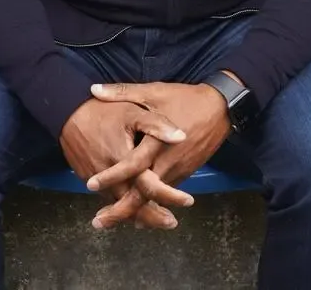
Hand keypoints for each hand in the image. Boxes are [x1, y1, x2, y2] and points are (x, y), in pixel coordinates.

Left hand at [84, 81, 232, 229]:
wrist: (219, 108)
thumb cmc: (184, 98)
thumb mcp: (153, 92)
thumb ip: (122, 92)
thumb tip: (94, 90)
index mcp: (156, 141)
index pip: (131, 165)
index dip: (111, 176)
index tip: (91, 185)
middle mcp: (167, 160)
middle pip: (143, 193)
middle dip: (121, 210)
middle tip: (99, 221)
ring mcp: (178, 169)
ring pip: (155, 197)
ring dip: (135, 211)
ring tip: (113, 219)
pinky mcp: (185, 173)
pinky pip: (165, 193)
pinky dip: (150, 202)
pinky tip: (137, 210)